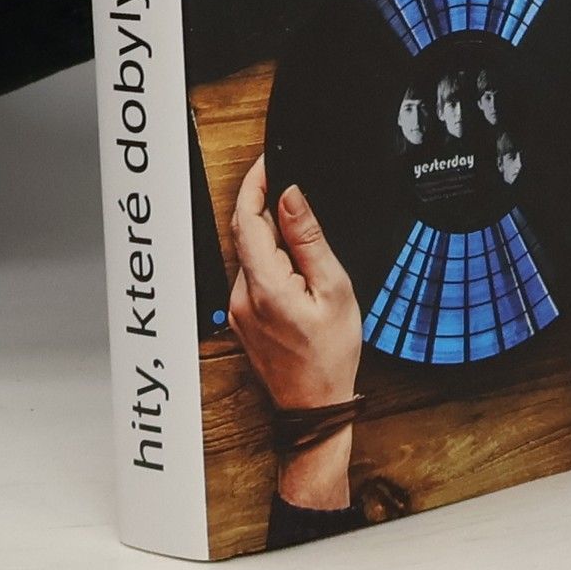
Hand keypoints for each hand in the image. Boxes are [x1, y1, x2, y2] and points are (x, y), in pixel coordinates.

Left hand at [229, 156, 363, 508]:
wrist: (314, 408)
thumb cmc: (330, 356)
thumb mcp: (333, 289)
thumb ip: (308, 239)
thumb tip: (291, 196)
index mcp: (264, 285)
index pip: (246, 219)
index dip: (254, 184)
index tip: (268, 161)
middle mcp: (240, 295)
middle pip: (247, 234)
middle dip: (270, 211)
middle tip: (304, 208)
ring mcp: (237, 309)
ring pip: (252, 255)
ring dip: (275, 243)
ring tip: (313, 265)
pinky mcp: (241, 318)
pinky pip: (253, 276)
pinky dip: (272, 264)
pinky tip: (300, 281)